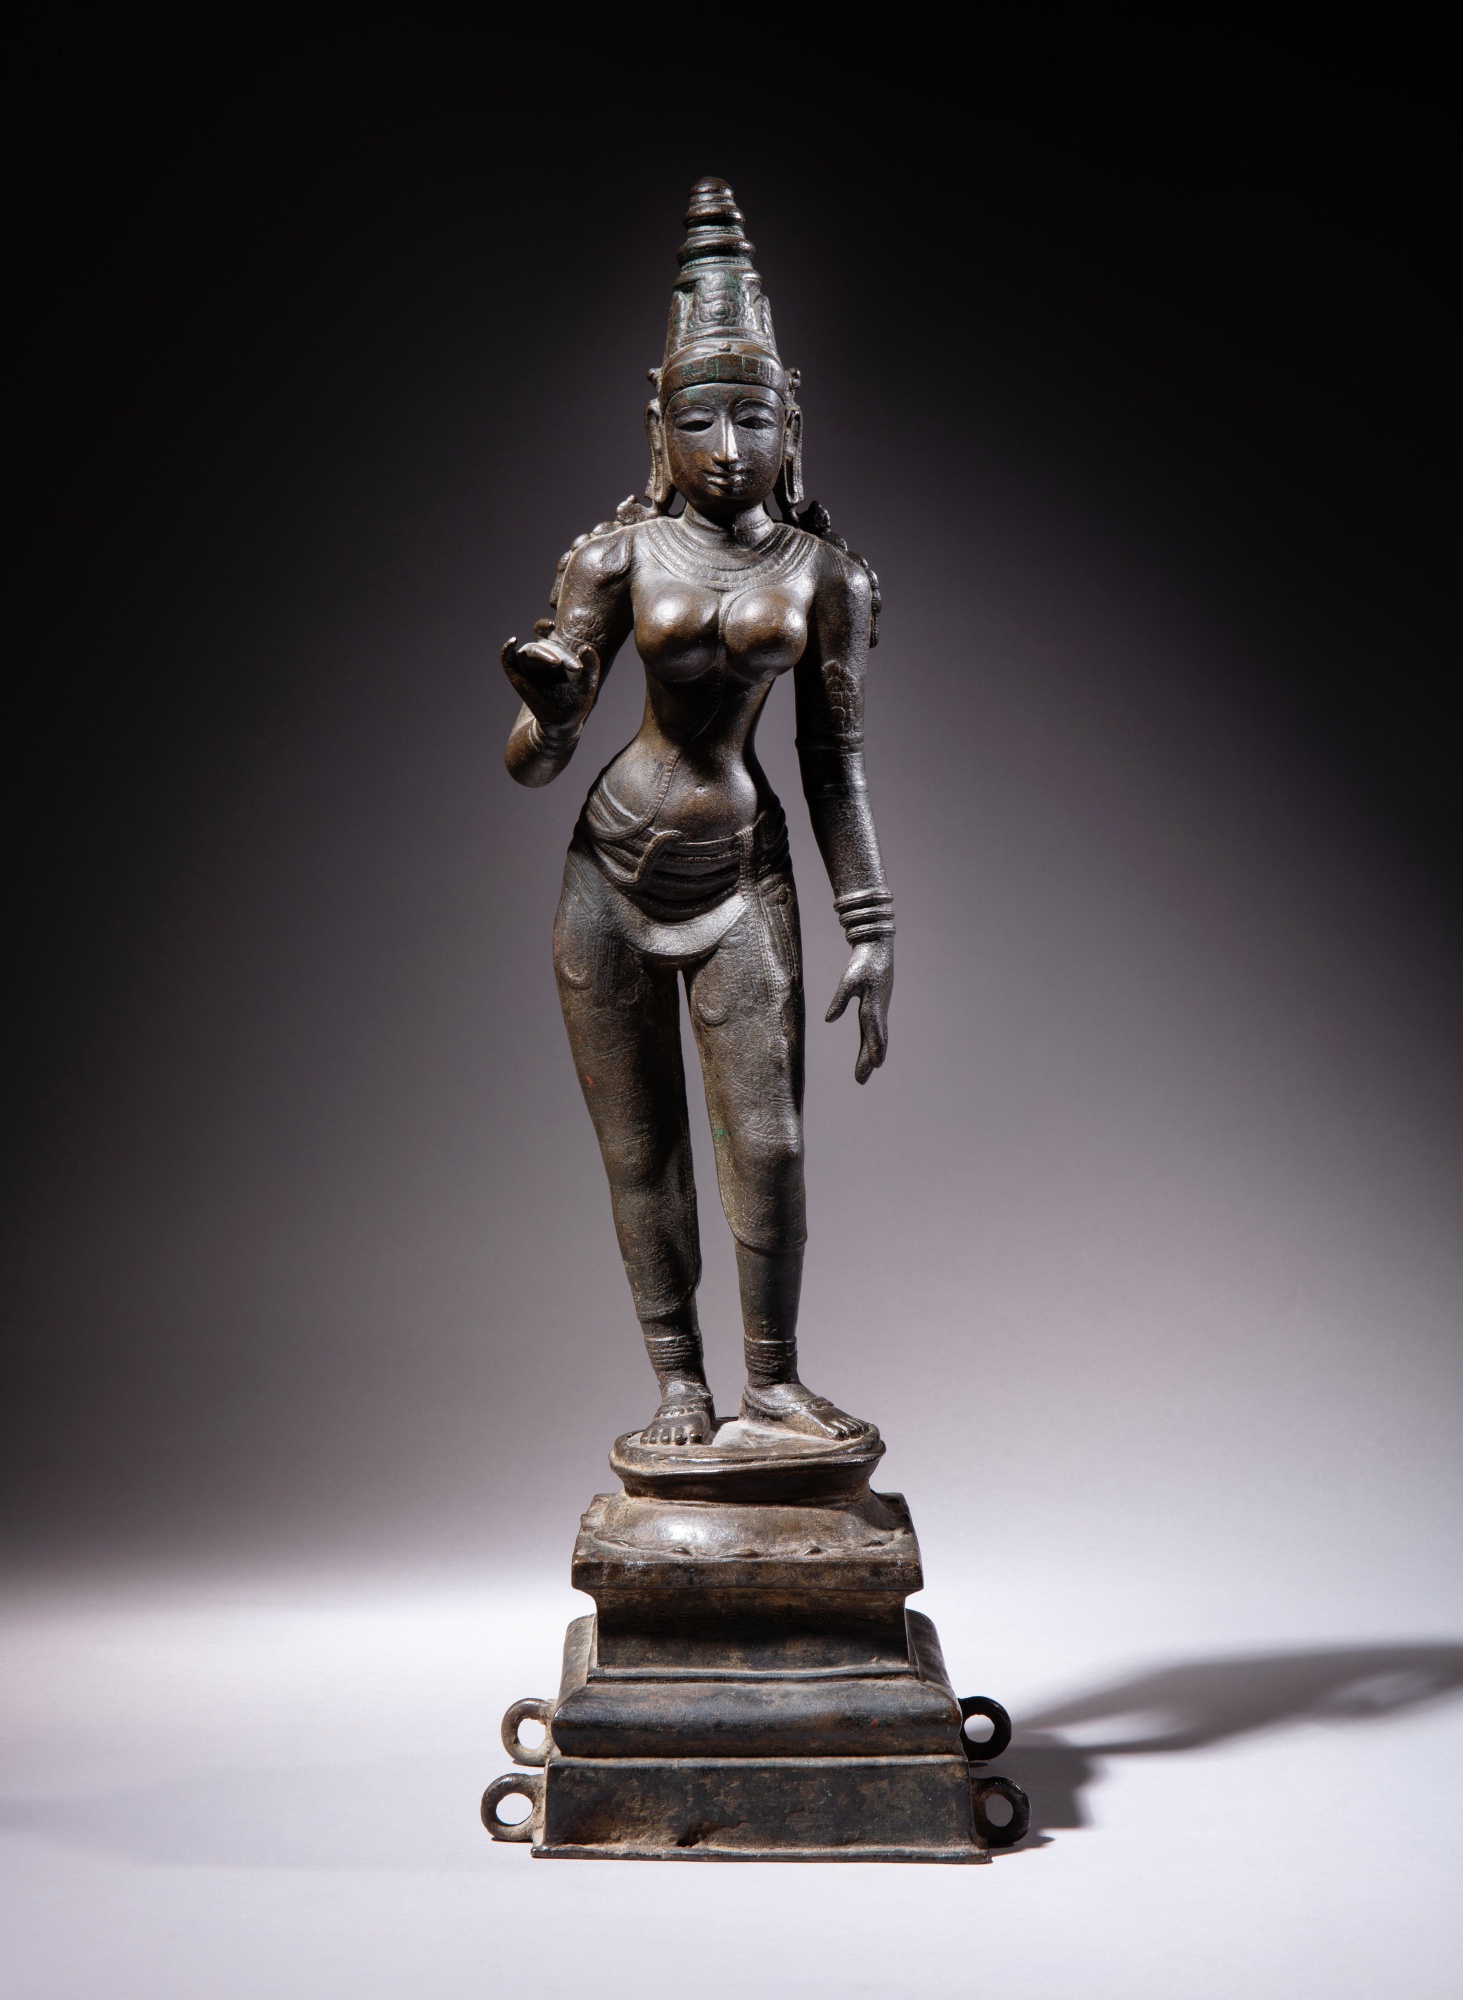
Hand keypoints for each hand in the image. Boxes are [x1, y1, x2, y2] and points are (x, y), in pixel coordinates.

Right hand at [500, 634, 600, 735]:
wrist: (566, 721)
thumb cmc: (577, 699)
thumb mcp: (589, 682)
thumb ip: (592, 664)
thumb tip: (585, 648)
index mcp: (556, 651)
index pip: (548, 633)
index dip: (545, 625)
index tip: (552, 624)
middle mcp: (541, 656)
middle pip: (542, 644)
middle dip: (556, 651)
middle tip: (573, 666)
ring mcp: (528, 666)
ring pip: (529, 650)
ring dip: (541, 653)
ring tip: (557, 663)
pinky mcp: (517, 677)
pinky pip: (507, 659)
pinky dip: (506, 649)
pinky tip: (513, 641)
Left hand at [825, 938, 892, 1084]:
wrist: (877, 946)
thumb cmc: (863, 960)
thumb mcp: (849, 979)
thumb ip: (839, 1000)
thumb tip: (828, 1020)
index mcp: (873, 1004)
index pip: (873, 1031)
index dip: (874, 1048)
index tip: (876, 1066)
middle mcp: (879, 1009)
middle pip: (874, 1039)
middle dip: (868, 1060)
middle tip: (861, 1080)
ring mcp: (880, 1007)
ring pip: (875, 1035)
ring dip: (871, 1053)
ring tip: (867, 1071)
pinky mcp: (877, 1004)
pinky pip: (875, 1028)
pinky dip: (873, 1041)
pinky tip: (870, 1047)